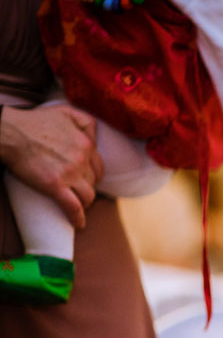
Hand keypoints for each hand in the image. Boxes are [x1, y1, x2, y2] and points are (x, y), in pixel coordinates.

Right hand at [0, 103, 102, 228]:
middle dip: (86, 188)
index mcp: (87, 144)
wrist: (9, 132)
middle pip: (93, 183)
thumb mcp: (67, 113)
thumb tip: (97, 139)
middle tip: (76, 192)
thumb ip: (86, 123)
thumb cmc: (34, 121)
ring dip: (84, 203)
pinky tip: (79, 224)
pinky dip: (77, 217)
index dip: (92, 176)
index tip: (85, 180)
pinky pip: (73, 207)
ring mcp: (70, 173)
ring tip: (77, 206)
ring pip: (87, 197)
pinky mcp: (55, 186)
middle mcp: (82, 159)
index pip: (99, 167)